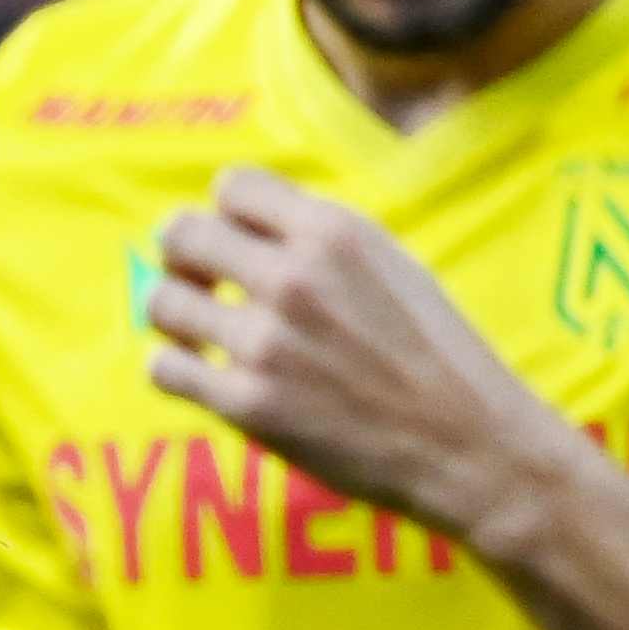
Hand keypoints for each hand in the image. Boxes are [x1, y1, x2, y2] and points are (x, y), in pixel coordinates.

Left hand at [141, 170, 574, 547]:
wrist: (467, 445)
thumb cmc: (433, 354)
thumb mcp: (389, 264)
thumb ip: (317, 239)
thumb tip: (240, 224)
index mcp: (333, 232)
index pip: (231, 185)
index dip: (225, 213)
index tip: (235, 242)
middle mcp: (293, 278)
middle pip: (181, 233)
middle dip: (182, 254)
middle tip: (198, 281)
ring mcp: (266, 343)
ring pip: (161, 301)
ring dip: (173, 312)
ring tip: (198, 330)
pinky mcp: (248, 406)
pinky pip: (165, 368)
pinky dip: (175, 367)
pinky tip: (202, 374)